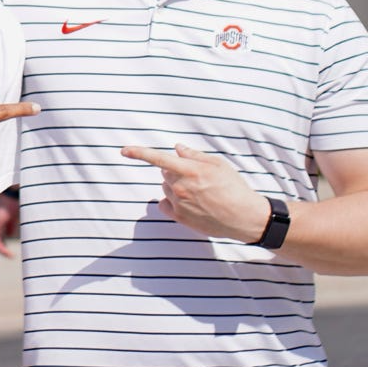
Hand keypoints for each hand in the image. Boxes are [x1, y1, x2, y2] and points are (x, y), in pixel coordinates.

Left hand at [0, 190, 19, 255]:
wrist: (12, 197)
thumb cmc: (13, 204)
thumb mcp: (12, 218)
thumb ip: (9, 226)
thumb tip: (9, 235)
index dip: (0, 245)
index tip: (6, 252)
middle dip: (1, 249)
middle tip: (9, 255)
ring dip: (2, 251)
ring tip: (10, 255)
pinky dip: (3, 250)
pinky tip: (10, 254)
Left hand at [121, 143, 271, 243]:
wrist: (244, 217)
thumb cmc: (234, 187)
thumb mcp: (218, 164)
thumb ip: (194, 155)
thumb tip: (177, 148)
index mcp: (190, 170)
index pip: (158, 159)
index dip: (139, 153)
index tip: (124, 150)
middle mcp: (180, 187)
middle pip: (166, 173)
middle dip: (176, 171)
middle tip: (198, 178)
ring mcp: (179, 203)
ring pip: (167, 188)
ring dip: (177, 187)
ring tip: (200, 193)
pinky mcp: (180, 218)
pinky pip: (166, 204)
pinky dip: (172, 201)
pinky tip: (190, 204)